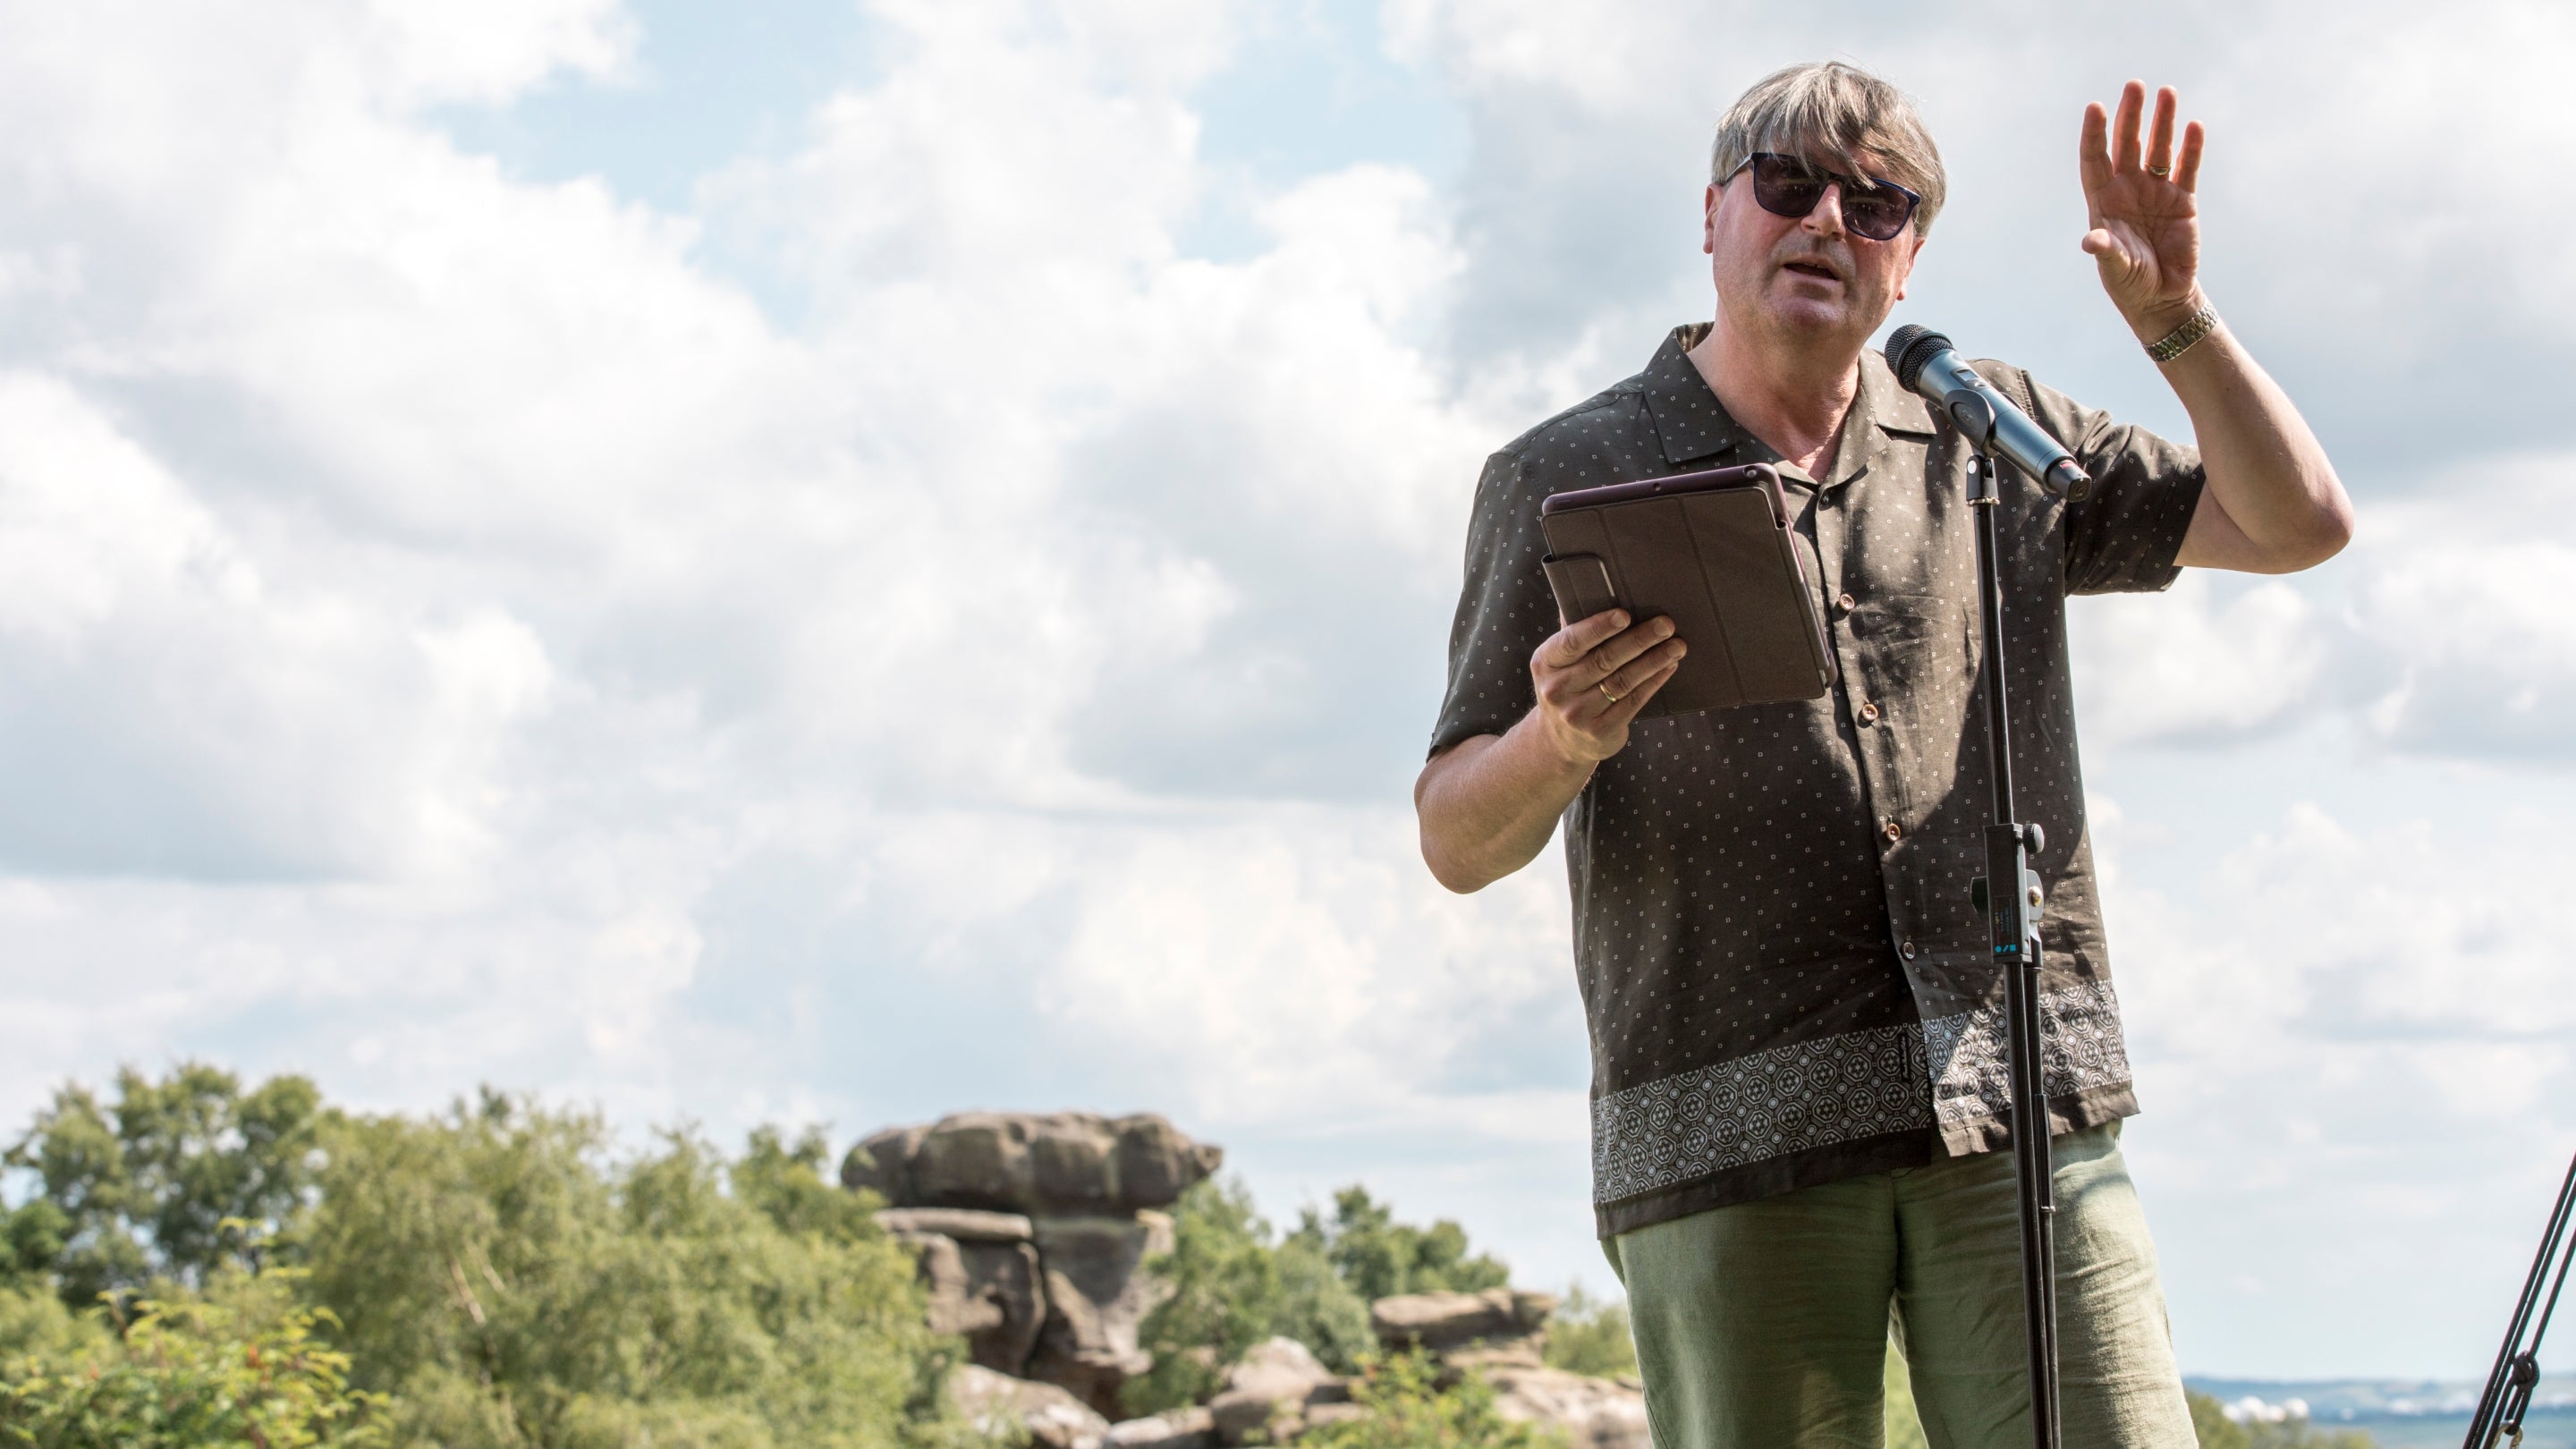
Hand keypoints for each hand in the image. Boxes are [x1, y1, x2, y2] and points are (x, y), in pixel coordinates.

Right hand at [1526, 609, 1685, 764]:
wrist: (1559, 741)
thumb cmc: (1567, 685)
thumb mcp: (1559, 661)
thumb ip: (1574, 630)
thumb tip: (1591, 589)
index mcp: (1545, 662)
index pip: (1572, 641)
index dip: (1599, 627)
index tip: (1625, 614)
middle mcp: (1557, 689)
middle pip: (1604, 659)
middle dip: (1639, 640)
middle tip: (1666, 624)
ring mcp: (1577, 713)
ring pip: (1623, 681)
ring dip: (1654, 660)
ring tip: (1677, 645)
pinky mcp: (1599, 731)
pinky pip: (1633, 701)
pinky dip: (1654, 682)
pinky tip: (1669, 667)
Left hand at [2079, 81, 2205, 338]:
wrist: (2162, 297)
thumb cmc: (2130, 282)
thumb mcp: (2114, 266)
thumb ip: (2106, 250)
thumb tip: (2090, 241)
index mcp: (2104, 201)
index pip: (2095, 159)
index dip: (2095, 133)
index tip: (2095, 106)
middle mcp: (2129, 189)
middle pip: (2127, 144)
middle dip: (2130, 116)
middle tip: (2134, 85)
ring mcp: (2156, 191)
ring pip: (2158, 149)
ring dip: (2162, 122)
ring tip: (2167, 92)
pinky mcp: (2183, 200)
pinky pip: (2187, 168)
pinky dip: (2191, 148)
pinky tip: (2193, 126)